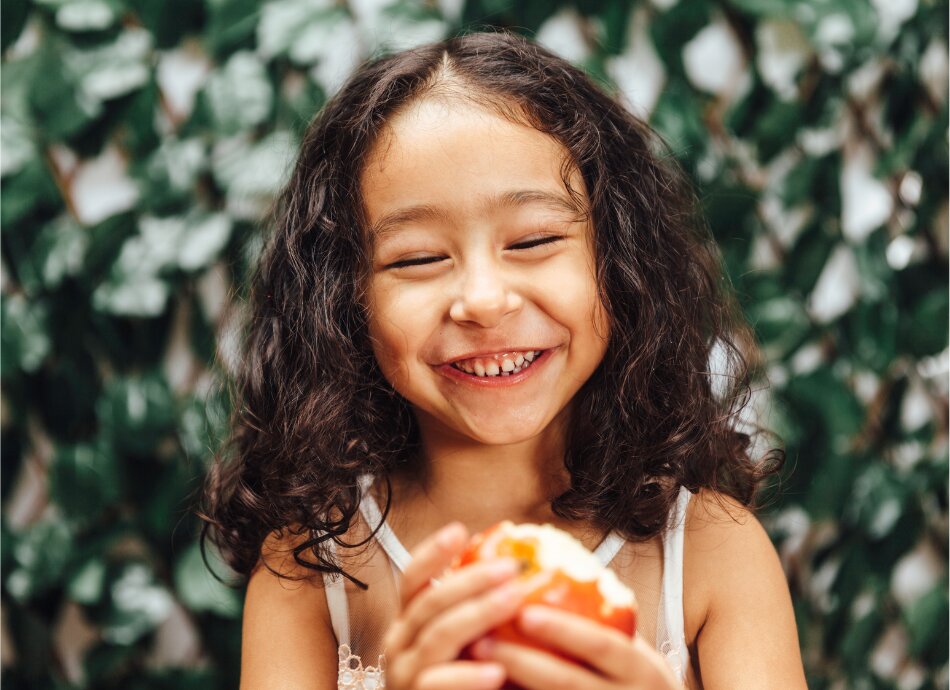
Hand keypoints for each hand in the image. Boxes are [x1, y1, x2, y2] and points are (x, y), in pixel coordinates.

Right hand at [384, 522, 527, 689]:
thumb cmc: (463, 684)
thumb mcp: (466, 643)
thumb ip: (477, 614)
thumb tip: (522, 572)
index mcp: (407, 624)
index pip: (411, 580)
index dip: (433, 553)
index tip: (460, 530)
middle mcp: (398, 645)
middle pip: (430, 601)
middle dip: (471, 579)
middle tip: (511, 566)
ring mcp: (403, 676)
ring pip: (437, 635)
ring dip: (478, 614)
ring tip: (514, 599)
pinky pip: (437, 684)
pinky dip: (468, 675)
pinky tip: (496, 669)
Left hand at [469, 605, 683, 689]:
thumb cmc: (635, 681)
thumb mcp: (634, 651)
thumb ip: (602, 621)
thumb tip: (541, 575)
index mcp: (641, 670)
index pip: (601, 646)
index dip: (563, 630)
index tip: (524, 613)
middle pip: (568, 683)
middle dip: (521, 662)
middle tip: (480, 640)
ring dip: (510, 684)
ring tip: (473, 664)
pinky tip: (491, 686)